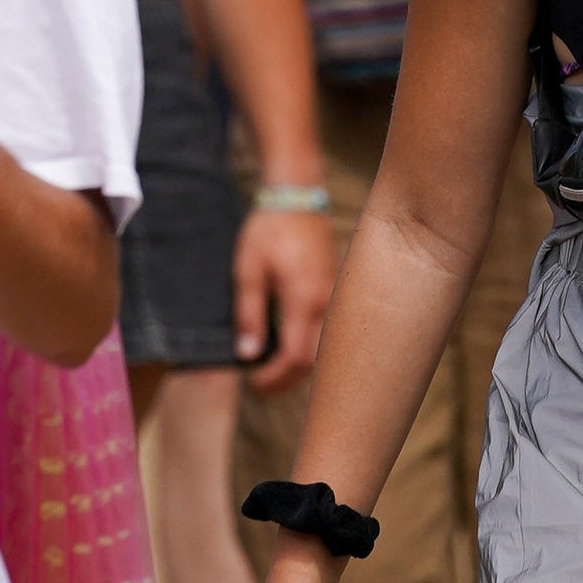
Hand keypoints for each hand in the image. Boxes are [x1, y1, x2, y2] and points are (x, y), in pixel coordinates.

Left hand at [234, 202, 335, 391]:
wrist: (297, 195)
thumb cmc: (269, 229)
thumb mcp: (248, 270)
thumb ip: (249, 315)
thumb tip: (247, 355)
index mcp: (303, 300)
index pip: (295, 359)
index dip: (275, 379)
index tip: (254, 384)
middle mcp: (326, 303)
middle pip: (314, 361)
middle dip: (288, 380)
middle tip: (262, 386)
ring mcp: (334, 296)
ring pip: (325, 347)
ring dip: (300, 365)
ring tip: (273, 370)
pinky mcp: (335, 289)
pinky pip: (328, 329)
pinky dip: (310, 346)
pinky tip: (290, 344)